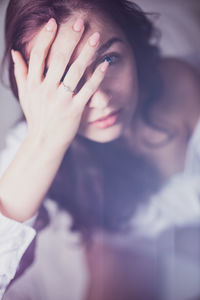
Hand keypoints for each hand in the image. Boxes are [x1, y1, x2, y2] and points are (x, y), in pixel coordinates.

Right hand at [11, 17, 108, 150]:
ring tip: (96, 37)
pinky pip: (88, 90)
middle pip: (58, 59)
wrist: (45, 142)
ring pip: (75, 71)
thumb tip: (16, 52)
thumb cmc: (37, 117)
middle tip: (80, 22)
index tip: (54, 22)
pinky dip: (97, 76)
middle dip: (70, 38)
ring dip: (87, 52)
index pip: (38, 56)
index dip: (45, 37)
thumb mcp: (25, 96)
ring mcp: (61, 100)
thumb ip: (21, 73)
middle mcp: (46, 90)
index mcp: (33, 85)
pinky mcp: (75, 110)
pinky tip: (105, 63)